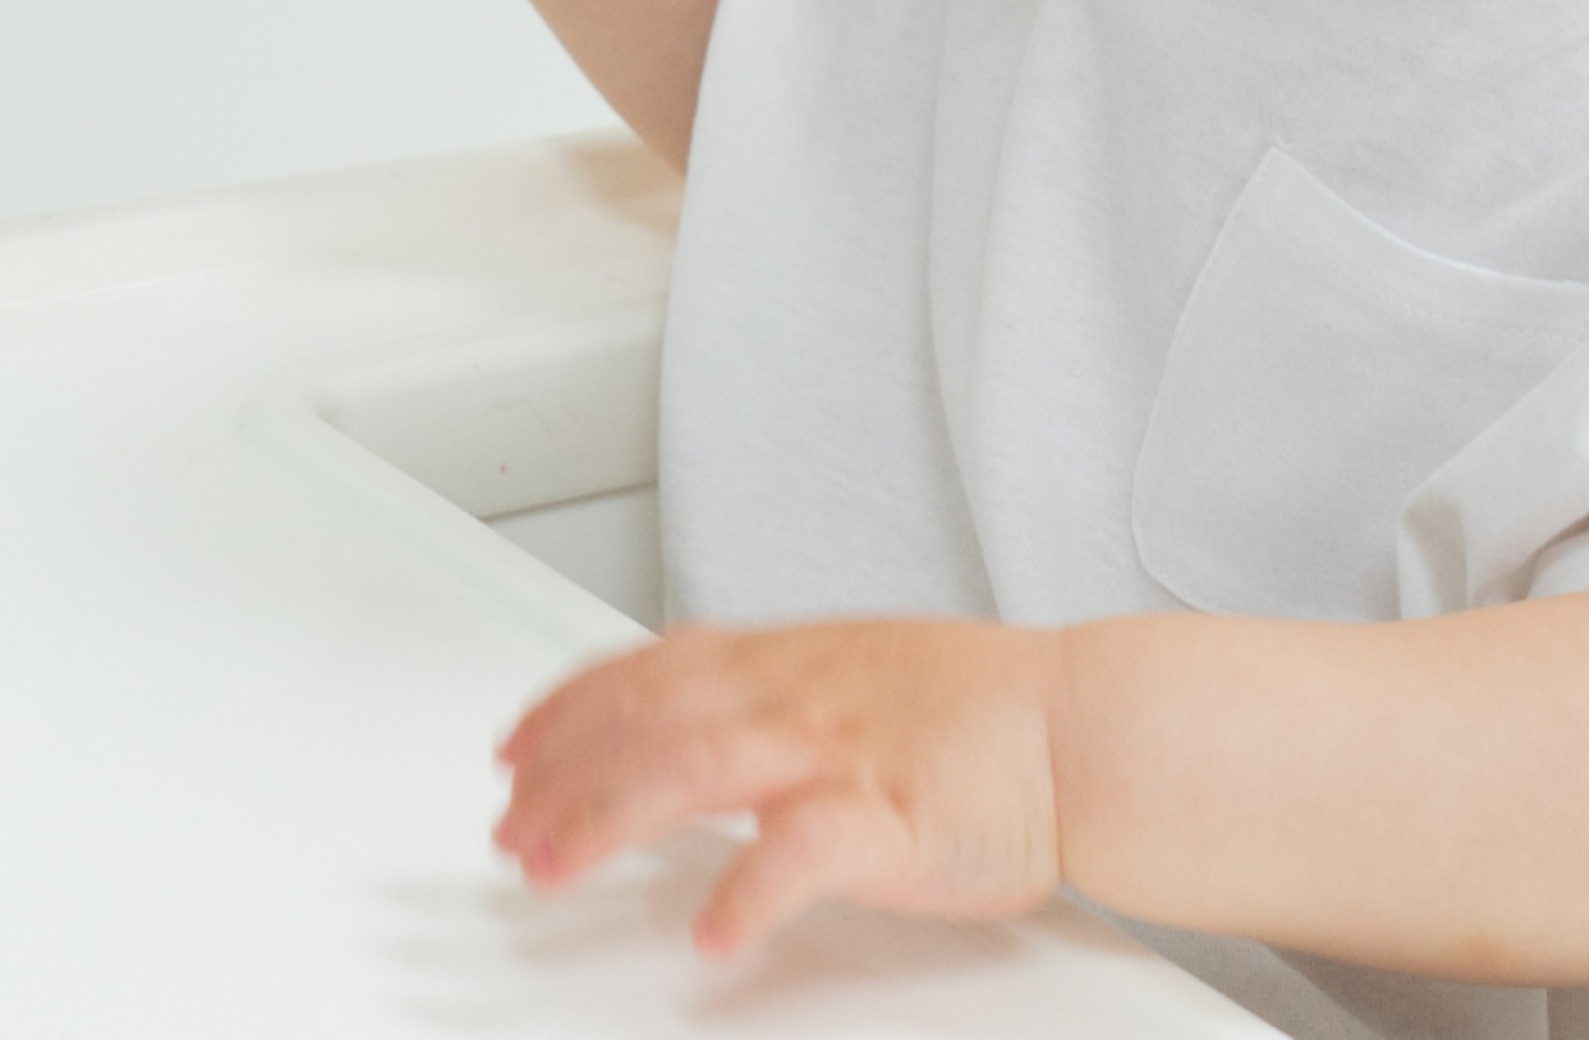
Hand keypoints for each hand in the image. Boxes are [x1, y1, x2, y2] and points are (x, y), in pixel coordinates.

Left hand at [494, 620, 1064, 955]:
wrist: (1082, 726)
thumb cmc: (983, 708)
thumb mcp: (860, 666)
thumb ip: (777, 685)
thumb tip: (701, 705)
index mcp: (792, 659)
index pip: (653, 666)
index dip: (573, 701)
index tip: (517, 739)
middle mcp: (800, 695)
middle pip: (650, 720)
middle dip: (562, 771)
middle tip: (505, 822)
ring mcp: (840, 752)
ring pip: (695, 770)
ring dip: (609, 818)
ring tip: (552, 865)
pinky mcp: (891, 818)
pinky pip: (804, 852)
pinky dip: (748, 888)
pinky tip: (708, 930)